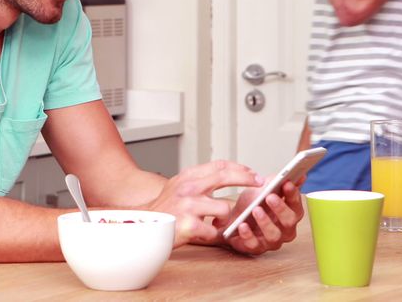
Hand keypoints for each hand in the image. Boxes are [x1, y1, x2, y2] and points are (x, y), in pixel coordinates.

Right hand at [147, 161, 262, 246]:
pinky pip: (214, 230)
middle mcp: (188, 187)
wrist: (142, 228)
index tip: (253, 173)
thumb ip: (200, 180)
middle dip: (246, 179)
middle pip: (224, 176)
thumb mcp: (179, 187)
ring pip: (224, 208)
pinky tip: (204, 234)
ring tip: (215, 223)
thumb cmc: (165, 210)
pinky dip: (212, 234)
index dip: (240, 168)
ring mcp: (188, 205)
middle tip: (259, 184)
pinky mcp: (189, 225)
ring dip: (224, 218)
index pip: (219, 165)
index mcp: (187, 176)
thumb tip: (227, 174)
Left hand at [217, 178, 305, 255]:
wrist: (232, 217)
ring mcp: (270, 240)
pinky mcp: (255, 248)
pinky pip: (254, 244)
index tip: (287, 183)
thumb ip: (280, 182)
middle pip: (289, 221)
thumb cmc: (252, 203)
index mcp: (290, 213)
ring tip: (255, 209)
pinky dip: (248, 235)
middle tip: (270, 197)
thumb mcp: (264, 188)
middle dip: (280, 208)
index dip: (293, 194)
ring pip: (273, 235)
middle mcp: (284, 229)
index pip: (296, 204)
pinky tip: (242, 225)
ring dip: (265, 222)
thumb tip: (301, 176)